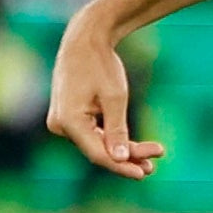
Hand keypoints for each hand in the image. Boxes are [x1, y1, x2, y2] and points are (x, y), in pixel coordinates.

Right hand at [49, 18, 162, 178]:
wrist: (85, 39)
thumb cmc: (100, 64)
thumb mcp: (115, 97)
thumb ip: (117, 131)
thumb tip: (120, 159)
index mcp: (69, 121)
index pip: (98, 154)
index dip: (122, 166)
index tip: (144, 173)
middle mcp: (60, 126)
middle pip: (97, 150)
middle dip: (126, 158)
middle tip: (153, 167)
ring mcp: (62, 122)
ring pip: (95, 144)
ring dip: (120, 150)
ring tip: (149, 159)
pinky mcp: (68, 118)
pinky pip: (91, 134)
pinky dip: (110, 139)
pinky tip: (132, 148)